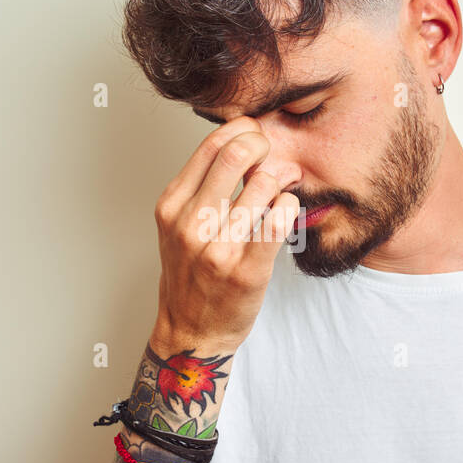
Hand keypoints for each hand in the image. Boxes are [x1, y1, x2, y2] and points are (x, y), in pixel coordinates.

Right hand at [151, 116, 299, 351]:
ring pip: (264, 184)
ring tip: (283, 189)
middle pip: (236, 155)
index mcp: (172, 206)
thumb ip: (202, 188)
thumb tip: (240, 145)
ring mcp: (217, 249)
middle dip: (264, 146)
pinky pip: (279, 220)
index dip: (242, 129)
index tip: (256, 135)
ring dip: (282, 180)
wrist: (192, 333)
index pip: (211, 145)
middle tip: (274, 157)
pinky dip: (290, 207)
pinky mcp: (246, 271)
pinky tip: (286, 212)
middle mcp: (190, 224)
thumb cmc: (190, 277)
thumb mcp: (179, 226)